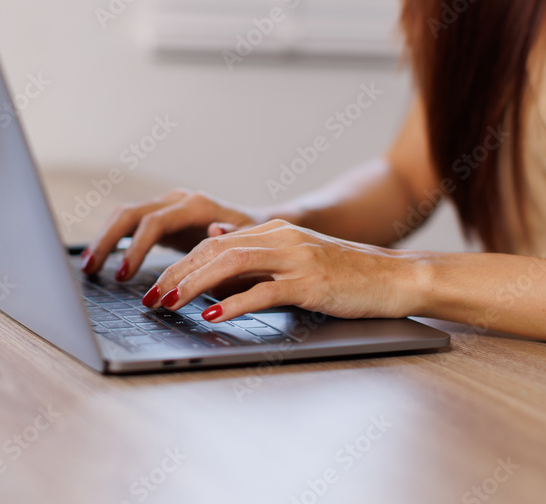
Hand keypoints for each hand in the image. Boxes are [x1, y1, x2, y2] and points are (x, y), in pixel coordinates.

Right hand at [81, 189, 263, 280]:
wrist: (258, 225)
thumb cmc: (255, 239)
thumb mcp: (250, 243)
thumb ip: (232, 240)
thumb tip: (215, 233)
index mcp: (197, 205)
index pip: (156, 222)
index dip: (137, 248)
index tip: (125, 275)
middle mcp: (179, 200)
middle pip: (132, 213)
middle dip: (109, 241)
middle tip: (93, 270)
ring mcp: (168, 205)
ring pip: (126, 215)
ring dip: (105, 239)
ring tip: (89, 267)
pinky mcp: (162, 216)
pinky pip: (130, 222)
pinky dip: (113, 238)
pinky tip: (100, 259)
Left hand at [141, 219, 428, 321]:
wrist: (394, 276)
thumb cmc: (345, 274)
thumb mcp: (295, 256)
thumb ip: (256, 251)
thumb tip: (212, 241)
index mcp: (274, 231)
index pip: (213, 243)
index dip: (180, 265)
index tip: (156, 287)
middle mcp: (280, 238)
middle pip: (213, 251)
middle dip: (176, 275)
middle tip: (151, 298)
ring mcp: (295, 258)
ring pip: (230, 264)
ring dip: (193, 286)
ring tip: (169, 304)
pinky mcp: (310, 283)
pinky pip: (263, 291)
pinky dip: (233, 303)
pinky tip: (212, 314)